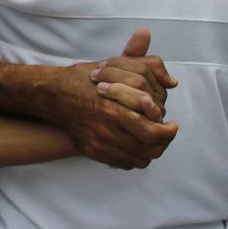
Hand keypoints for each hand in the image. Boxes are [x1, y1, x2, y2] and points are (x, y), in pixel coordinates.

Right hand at [58, 29, 178, 169]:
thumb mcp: (116, 65)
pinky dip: (135, 157)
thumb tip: (173, 80)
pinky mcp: (92, 151)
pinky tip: (136, 145)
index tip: (171, 123)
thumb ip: (147, 66)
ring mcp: (97, 143)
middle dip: (164, 142)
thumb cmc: (87, 78)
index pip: (152, 131)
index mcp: (113, 109)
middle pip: (148, 148)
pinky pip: (124, 163)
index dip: (167, 131)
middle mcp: (105, 129)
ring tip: (154, 140)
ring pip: (138, 158)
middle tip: (166, 132)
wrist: (54, 94)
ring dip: (151, 151)